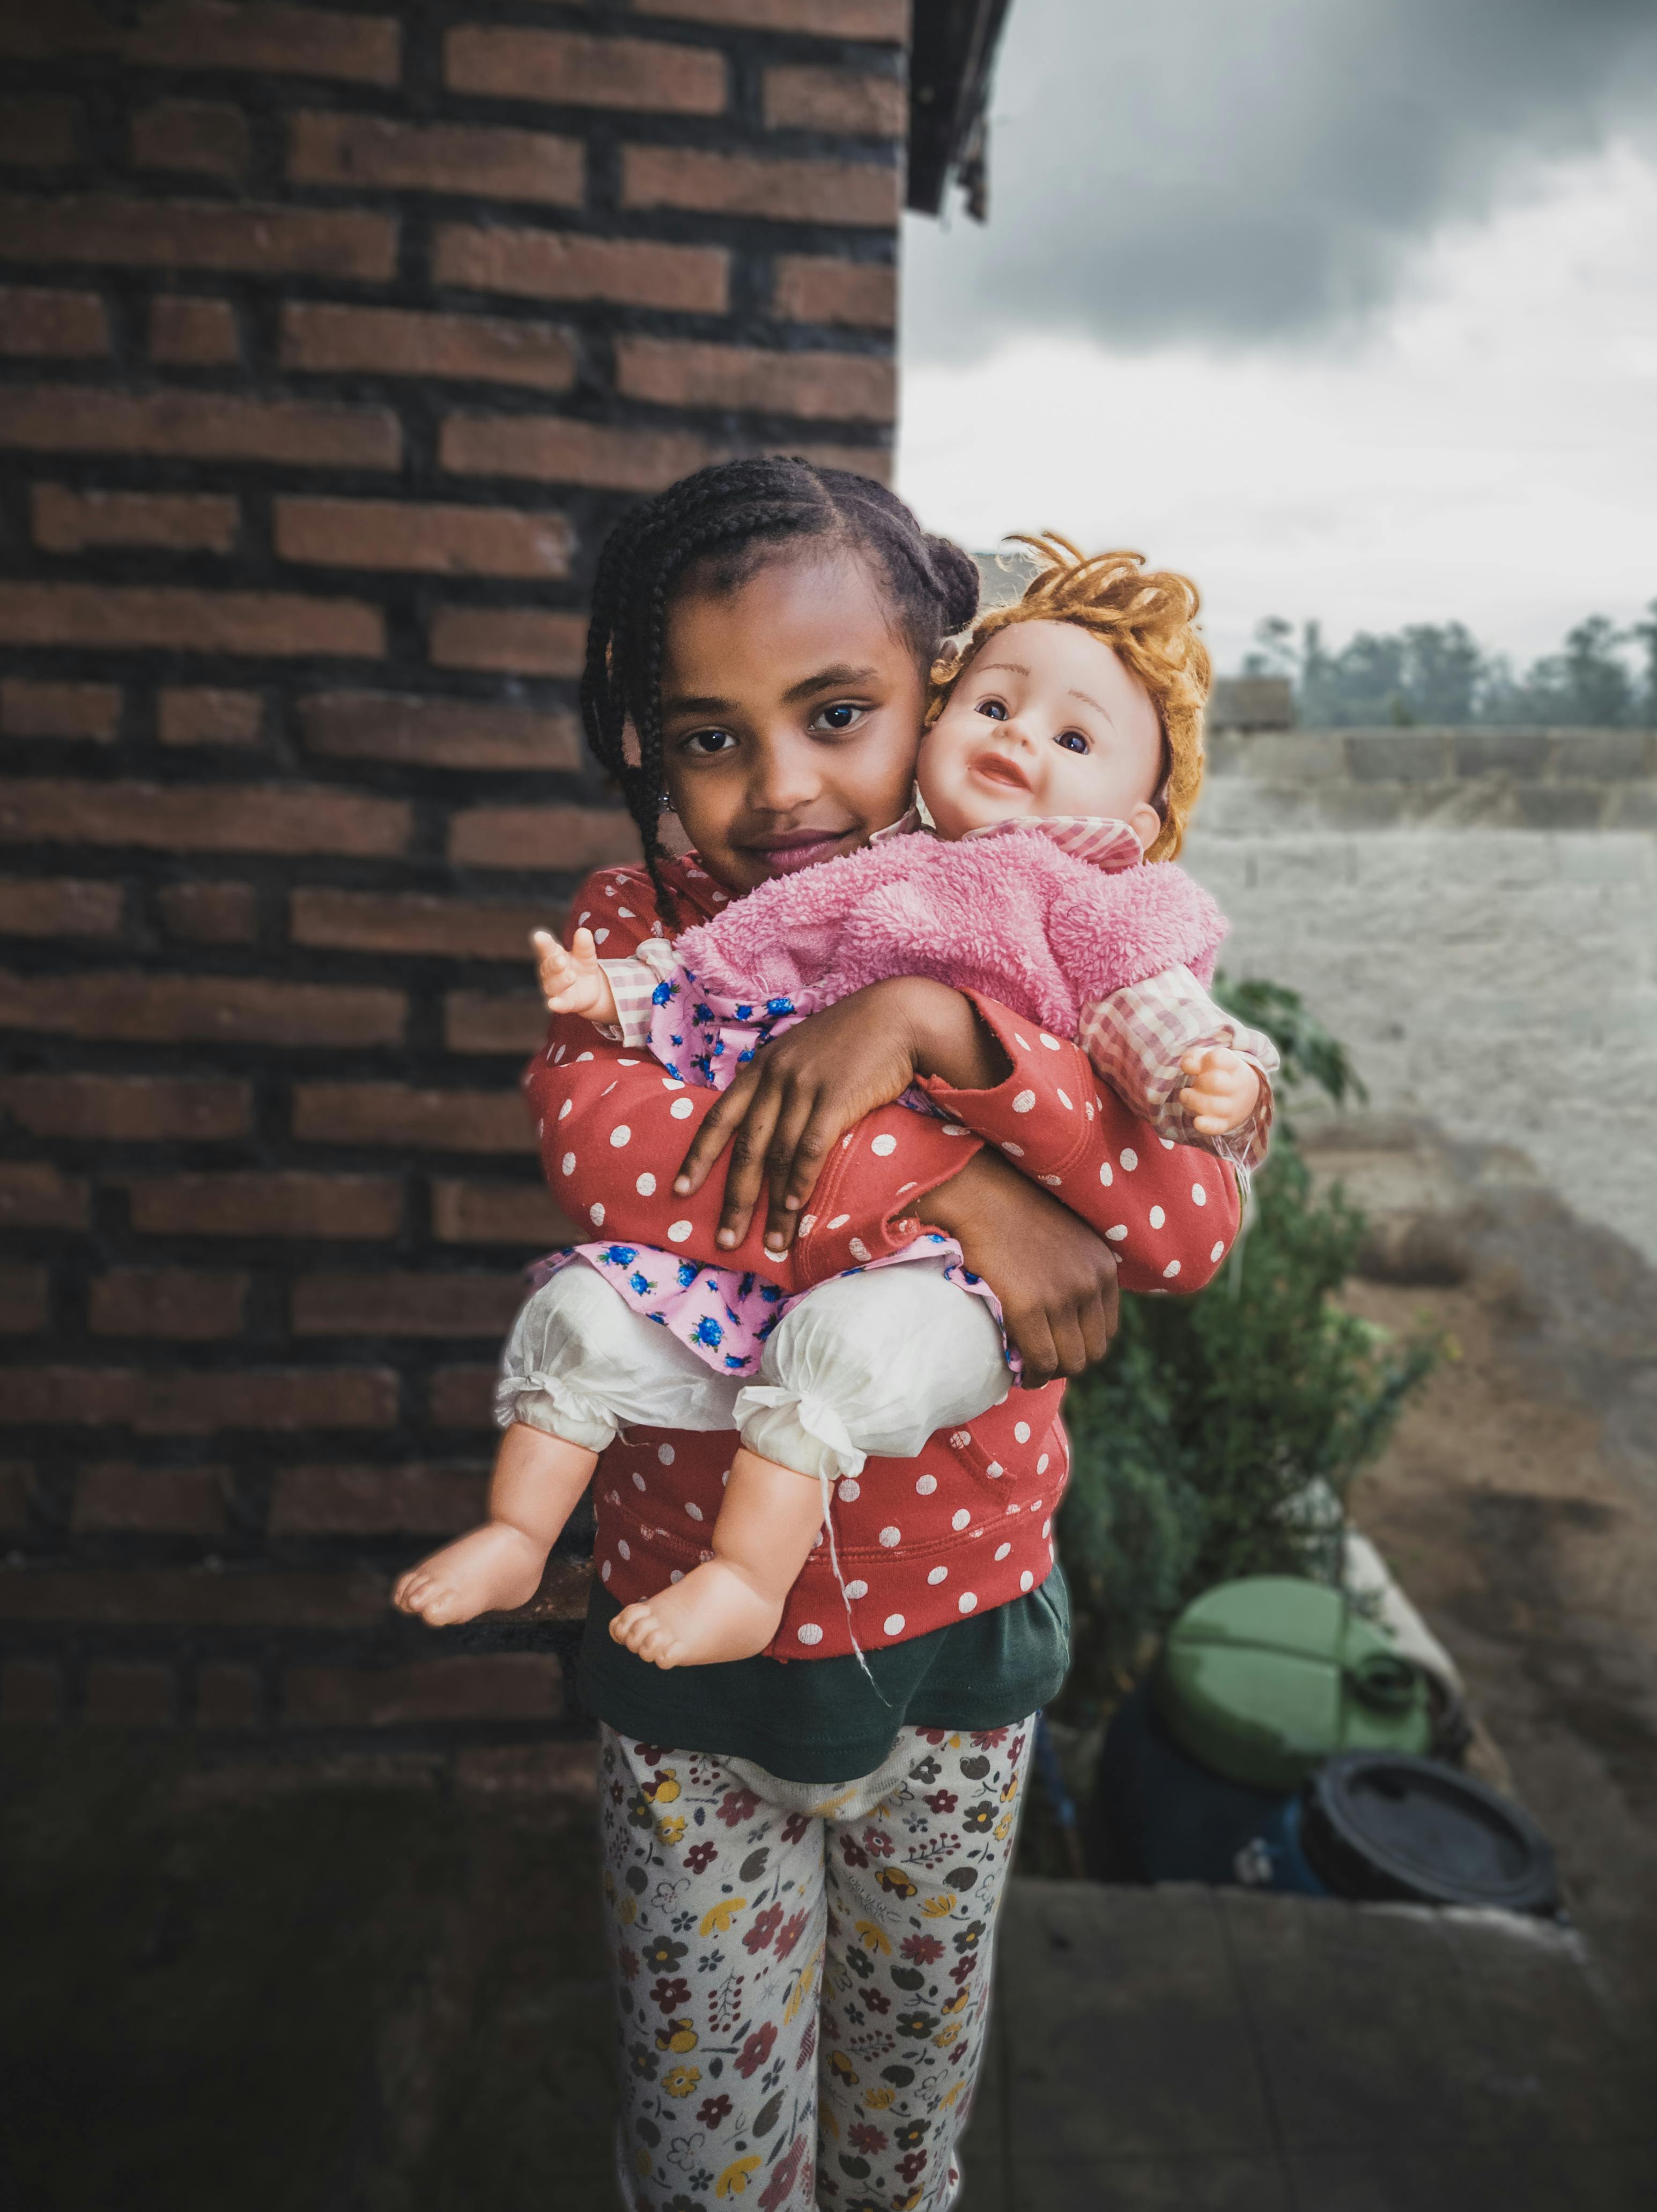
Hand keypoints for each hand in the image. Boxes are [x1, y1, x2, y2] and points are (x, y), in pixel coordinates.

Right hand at [532, 927, 616, 1025]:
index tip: (539, 935)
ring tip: (571, 976)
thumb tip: (583, 931)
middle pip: (548, 967)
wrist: (592, 989)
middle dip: (554, 964)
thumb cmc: (582, 966)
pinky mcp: (565, 1003)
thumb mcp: (586, 954)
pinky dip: (557, 1004)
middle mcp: (550, 973)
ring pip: (553, 986)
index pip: (547, 948)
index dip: (543, 942)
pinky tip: (553, 1004)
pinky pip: (560, 1004)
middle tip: (561, 959)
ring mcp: (555, 989)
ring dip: (560, 981)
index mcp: (554, 955)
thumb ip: (584, 945)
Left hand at [673, 978, 1008, 1256]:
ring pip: (778, 1156)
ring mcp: (804, 1086)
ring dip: (773, 1206)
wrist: (897, 1015)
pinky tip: (794, 1208)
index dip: (698, 1157)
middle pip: (746, 1148)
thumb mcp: (800, 1052)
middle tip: (724, 1241)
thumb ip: (778, 1083)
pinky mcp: (836, 1098)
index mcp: (761, 1067)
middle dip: (733, 1200)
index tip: (680, 1190)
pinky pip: (811, 1148)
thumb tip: (763, 1124)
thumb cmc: (852, 1039)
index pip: (719, 1117)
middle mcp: (775, 1077)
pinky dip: (801, 1182)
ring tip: (771, 1243)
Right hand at [919, 1148, 1118, 1384]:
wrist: (981, 1196)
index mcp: (1104, 1267)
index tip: (1057, 1346)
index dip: (1081, 1344)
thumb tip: (1067, 1306)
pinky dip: (1033, 1375)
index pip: (1107, 1330)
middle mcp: (1091, 1282)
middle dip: (1067, 1363)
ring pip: (1070, 1362)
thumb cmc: (1014, 1212)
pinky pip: (1041, 1361)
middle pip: (1093, 1352)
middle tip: (1039, 1362)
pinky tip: (1019, 1373)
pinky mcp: (1030, 1306)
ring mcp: (1063, 1296)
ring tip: (1028, 1370)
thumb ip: (1076, 1268)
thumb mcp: (1067, 1237)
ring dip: (1050, 1373)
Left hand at [1178, 1047, 1259, 1135]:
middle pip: (1215, 1081)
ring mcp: (1232, 1107)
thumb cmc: (1219, 1073)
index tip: (1195, 1067)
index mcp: (1233, 1066)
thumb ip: (1194, 1057)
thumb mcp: (1209, 1059)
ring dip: (1193, 1100)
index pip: (1218, 1058)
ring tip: (1186, 1095)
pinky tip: (1197, 1121)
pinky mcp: (1225, 1124)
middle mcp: (1236, 1086)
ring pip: (1213, 1105)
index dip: (1202, 1061)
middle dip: (1199, 1081)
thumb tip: (1187, 1065)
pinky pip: (1216, 1127)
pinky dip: (1206, 1125)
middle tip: (1196, 1082)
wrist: (1245, 1097)